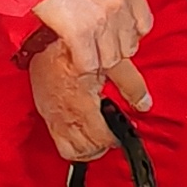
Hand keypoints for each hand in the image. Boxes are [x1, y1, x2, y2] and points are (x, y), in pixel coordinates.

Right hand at [29, 46, 152, 163]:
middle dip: (101, 147)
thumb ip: (131, 84)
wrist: (43, 35)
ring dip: (85, 146)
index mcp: (80, 106)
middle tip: (112, 135)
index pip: (100, 139)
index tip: (124, 131)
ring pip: (68, 149)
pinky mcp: (44, 110)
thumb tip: (144, 103)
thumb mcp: (110, 62)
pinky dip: (72, 137)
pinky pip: (57, 136)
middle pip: (83, 151)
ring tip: (98, 134)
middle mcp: (63, 115)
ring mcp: (50, 114)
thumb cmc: (74, 46)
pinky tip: (82, 124)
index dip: (115, 138)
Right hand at [30, 0, 151, 73]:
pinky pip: (89, 63)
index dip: (129, 33)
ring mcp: (102, 20)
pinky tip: (72, 55)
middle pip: (128, 45)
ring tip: (83, 52)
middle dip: (112, 48)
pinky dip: (80, 63)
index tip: (118, 33)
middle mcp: (119, 3)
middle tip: (97, 45)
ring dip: (96, 58)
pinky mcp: (80, 34)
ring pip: (110, 59)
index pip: (144, 23)